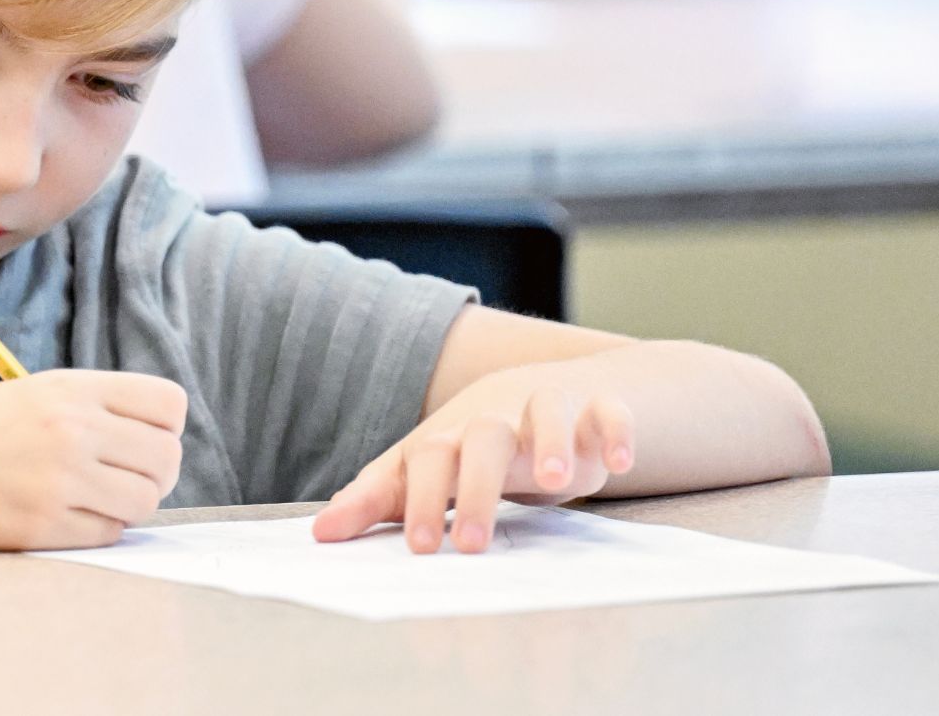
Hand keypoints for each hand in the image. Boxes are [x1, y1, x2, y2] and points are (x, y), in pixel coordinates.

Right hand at [0, 369, 185, 550]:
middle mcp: (71, 429)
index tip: (139, 439)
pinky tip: (60, 515)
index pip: (168, 404)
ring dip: (125, 505)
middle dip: (153, 474)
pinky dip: (94, 530)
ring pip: (144, 502)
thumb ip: (94, 411)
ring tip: (88, 498)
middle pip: (166, 459)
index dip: (163, 427)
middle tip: (118, 477)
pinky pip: (106, 535)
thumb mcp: (32, 394)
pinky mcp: (41, 526)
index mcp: (70, 388)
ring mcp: (57, 480)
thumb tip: (160, 448)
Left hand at [313, 367, 635, 553]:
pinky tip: (618, 462)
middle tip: (473, 547)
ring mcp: (543, 410)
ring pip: (543, 414)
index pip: (425, 463)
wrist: (529, 391)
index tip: (422, 549)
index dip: (422, 503)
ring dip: (548, 443)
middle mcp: (493, 419)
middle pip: (479, 441)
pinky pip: (607, 411)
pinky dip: (614, 430)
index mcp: (447, 438)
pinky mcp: (593, 410)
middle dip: (476, 490)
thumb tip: (320, 534)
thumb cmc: (465, 445)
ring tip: (554, 481)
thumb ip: (376, 499)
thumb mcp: (421, 471)